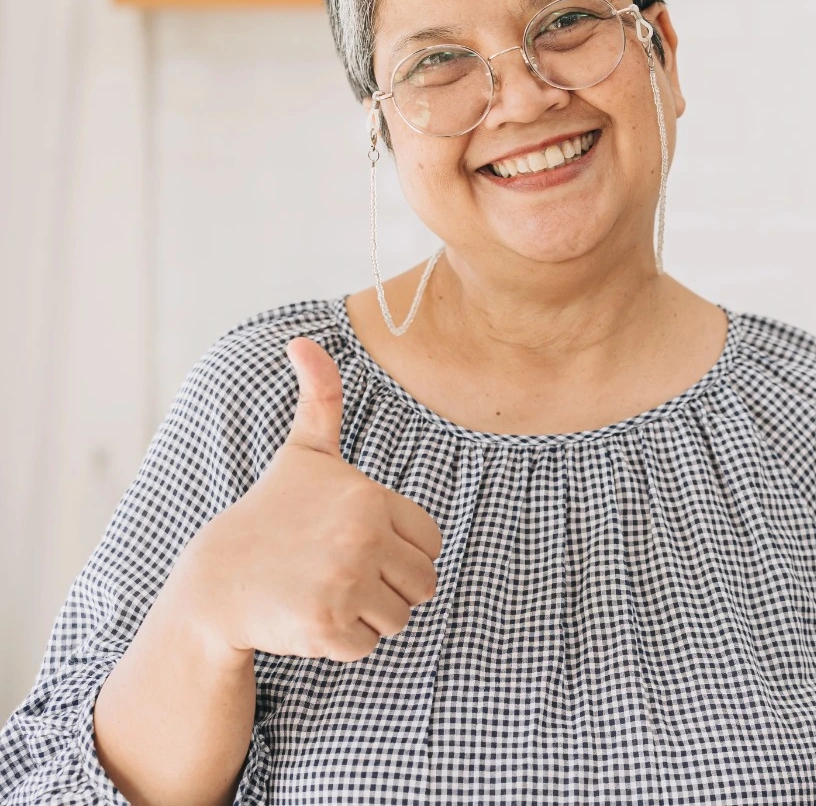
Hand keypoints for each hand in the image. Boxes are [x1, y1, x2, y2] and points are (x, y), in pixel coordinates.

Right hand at [172, 337, 442, 662]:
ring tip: (326, 591)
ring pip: (400, 617)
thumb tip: (302, 339)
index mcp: (371, 498)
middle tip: (342, 573)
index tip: (356, 542)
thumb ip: (321, 397)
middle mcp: (363, 538)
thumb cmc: (271, 515)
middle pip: (423, 583)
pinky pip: (370, 645)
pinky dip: (346, 642)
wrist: (217, 582)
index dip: (400, 549)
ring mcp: (345, 584)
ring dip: (370, 615)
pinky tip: (311, 616)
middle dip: (390, 585)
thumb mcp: (304, 453)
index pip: (430, 541)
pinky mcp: (328, 627)